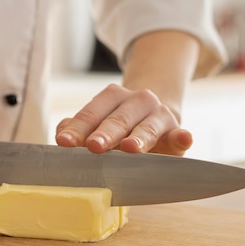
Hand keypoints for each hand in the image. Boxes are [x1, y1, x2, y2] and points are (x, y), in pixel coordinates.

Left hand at [55, 84, 192, 155]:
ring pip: (147, 127)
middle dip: (105, 133)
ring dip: (139, 138)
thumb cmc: (119, 126)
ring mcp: (159, 115)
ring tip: (130, 148)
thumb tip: (61, 133)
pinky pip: (180, 135)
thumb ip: (78, 129)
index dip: (77, 129)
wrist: (156, 119)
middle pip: (117, 119)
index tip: (63, 142)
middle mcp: (136, 101)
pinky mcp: (176, 132)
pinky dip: (182, 137)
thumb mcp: (98, 124)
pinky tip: (184, 139)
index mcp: (111, 97)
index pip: (91, 114)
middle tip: (93, 146)